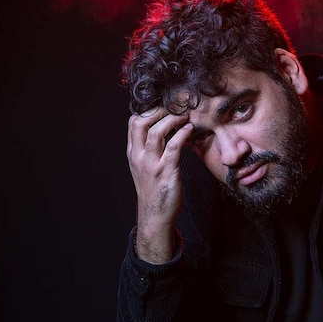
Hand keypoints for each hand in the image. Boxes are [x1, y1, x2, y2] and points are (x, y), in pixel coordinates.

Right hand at [127, 108, 192, 262]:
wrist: (155, 215)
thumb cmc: (153, 188)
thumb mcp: (144, 166)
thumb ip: (149, 148)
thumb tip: (163, 128)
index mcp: (133, 153)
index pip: (133, 123)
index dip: (149, 110)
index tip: (164, 106)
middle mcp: (139, 157)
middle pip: (141, 123)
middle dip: (159, 111)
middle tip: (176, 107)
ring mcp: (151, 164)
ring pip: (156, 132)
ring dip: (173, 119)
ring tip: (185, 116)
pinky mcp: (166, 172)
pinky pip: (173, 147)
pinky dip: (182, 134)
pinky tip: (189, 130)